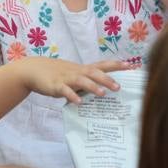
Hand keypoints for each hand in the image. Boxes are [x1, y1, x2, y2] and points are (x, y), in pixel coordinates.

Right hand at [17, 57, 131, 103]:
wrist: (36, 69)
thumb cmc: (59, 73)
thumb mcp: (75, 74)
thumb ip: (88, 80)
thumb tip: (104, 88)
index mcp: (84, 69)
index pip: (103, 65)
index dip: (116, 65)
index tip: (130, 66)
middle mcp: (78, 72)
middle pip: (95, 73)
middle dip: (107, 79)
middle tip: (119, 87)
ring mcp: (67, 78)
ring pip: (82, 81)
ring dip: (93, 87)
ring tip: (103, 94)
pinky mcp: (56, 86)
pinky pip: (65, 91)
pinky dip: (72, 96)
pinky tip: (79, 102)